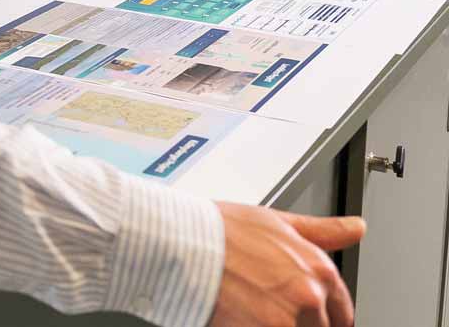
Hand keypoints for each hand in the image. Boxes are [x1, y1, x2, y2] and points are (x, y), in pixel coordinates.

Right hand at [209, 203, 363, 326]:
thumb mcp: (275, 222)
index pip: (341, 314)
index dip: (321, 316)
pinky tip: (240, 318)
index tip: (302, 314)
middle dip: (295, 322)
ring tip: (251, 312)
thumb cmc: (220, 230)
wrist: (180, 242)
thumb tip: (357, 228)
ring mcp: (286, 320)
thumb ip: (323, 231)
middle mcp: (309, 297)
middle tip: (265, 308)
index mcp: (319, 270)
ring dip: (276, 325)